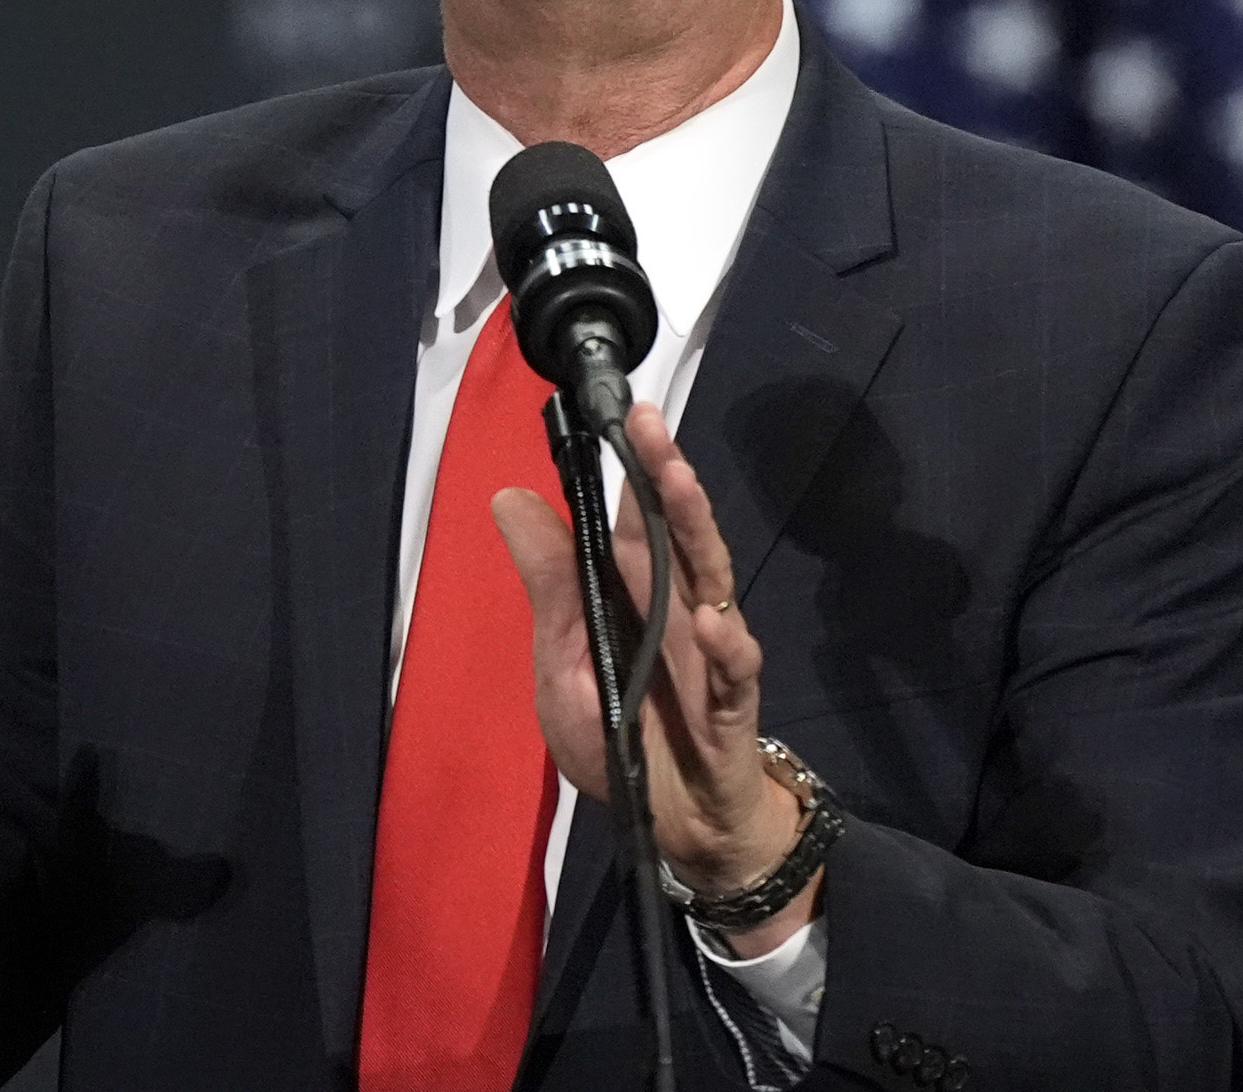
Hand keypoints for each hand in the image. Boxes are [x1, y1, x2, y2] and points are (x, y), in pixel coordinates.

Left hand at [492, 401, 816, 955]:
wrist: (678, 829)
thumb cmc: (621, 739)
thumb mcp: (562, 663)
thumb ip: (549, 586)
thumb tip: (508, 496)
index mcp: (636, 596)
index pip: (634, 521)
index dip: (633, 468)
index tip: (622, 413)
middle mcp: (679, 610)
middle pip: (675, 534)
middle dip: (664, 475)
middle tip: (649, 420)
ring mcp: (710, 653)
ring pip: (710, 579)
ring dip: (695, 530)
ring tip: (677, 483)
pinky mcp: (730, 707)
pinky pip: (735, 670)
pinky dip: (726, 645)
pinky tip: (709, 619)